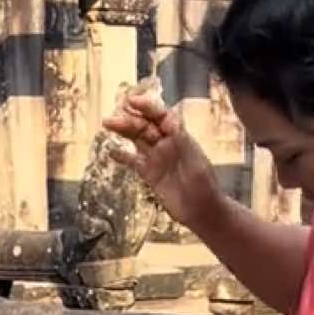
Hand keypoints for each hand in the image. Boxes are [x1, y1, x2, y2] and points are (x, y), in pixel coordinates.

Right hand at [103, 82, 222, 230]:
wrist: (203, 212)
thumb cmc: (205, 188)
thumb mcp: (196, 164)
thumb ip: (181, 143)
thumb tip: (170, 122)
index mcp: (180, 137)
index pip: (161, 115)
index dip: (147, 107)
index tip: (132, 102)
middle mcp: (166, 144)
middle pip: (145, 126)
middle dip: (129, 120)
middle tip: (111, 119)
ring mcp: (157, 159)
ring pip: (137, 139)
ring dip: (123, 131)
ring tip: (107, 125)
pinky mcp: (150, 174)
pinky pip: (133, 161)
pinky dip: (122, 156)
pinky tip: (111, 151)